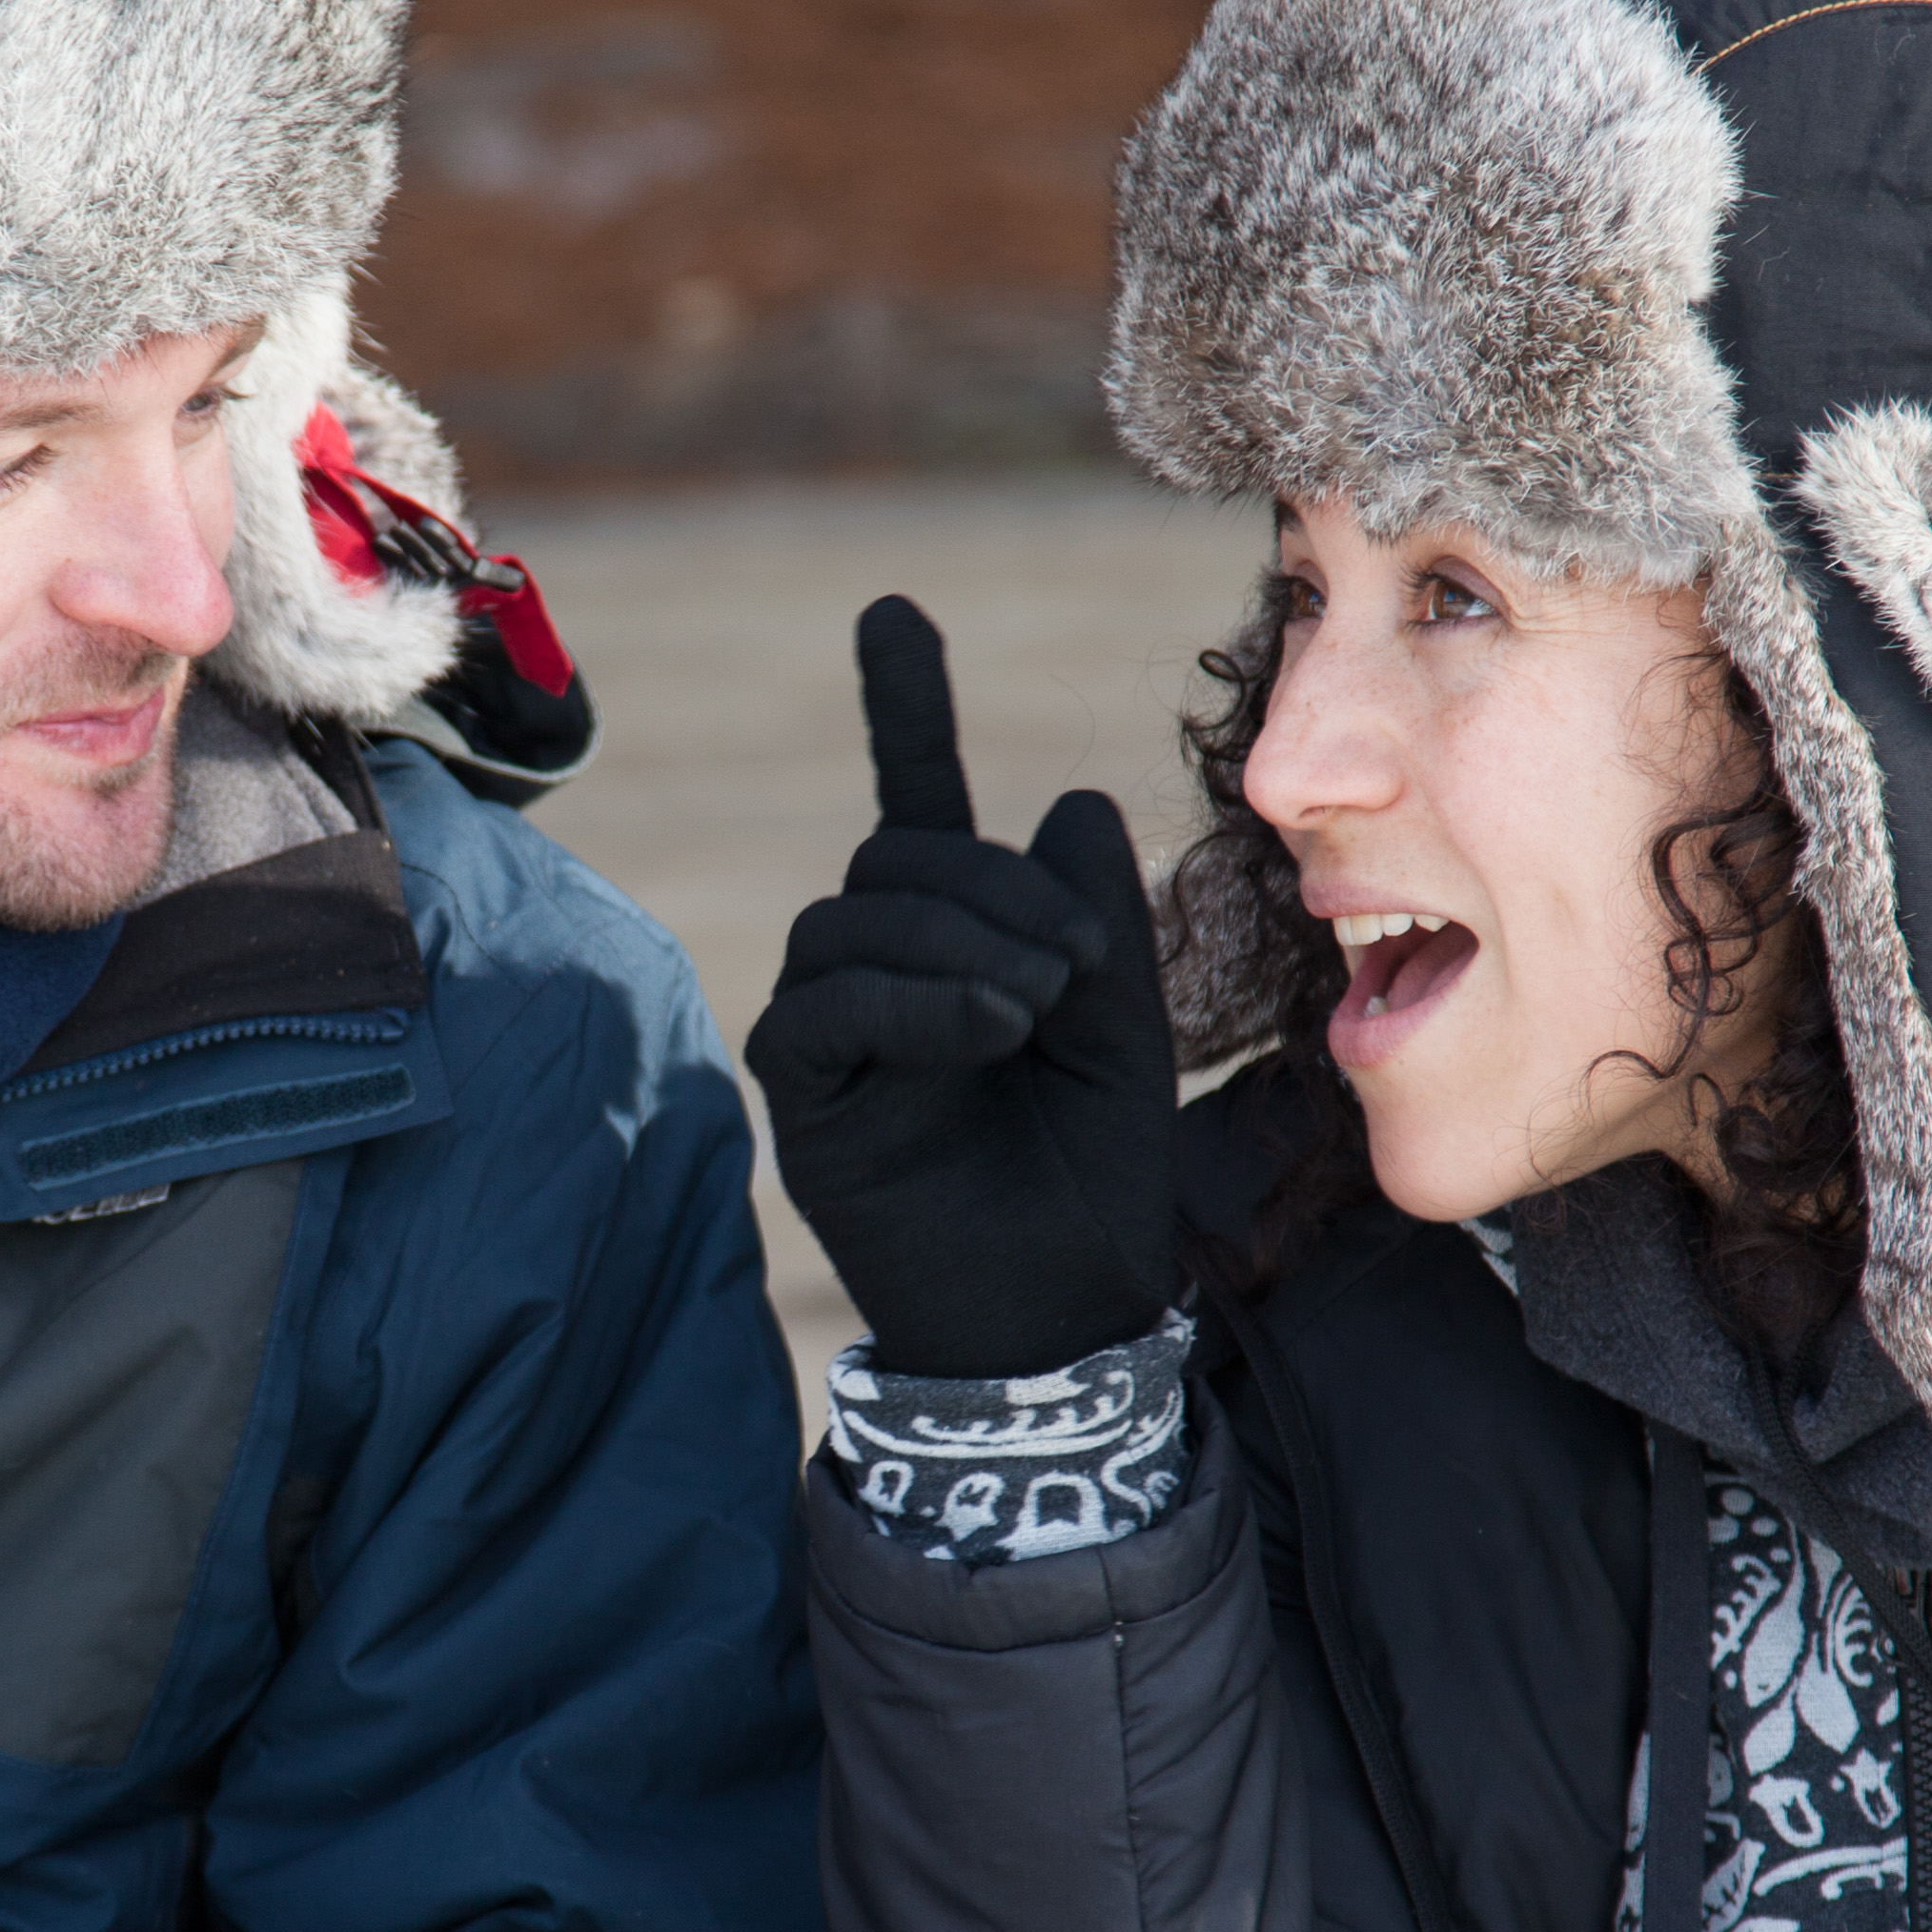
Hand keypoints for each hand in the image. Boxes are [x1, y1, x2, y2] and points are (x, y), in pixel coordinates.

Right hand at [741, 597, 1179, 1378]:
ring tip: (1038, 1006)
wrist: (1061, 1318)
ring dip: (961, 939)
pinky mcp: (805, 1095)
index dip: (903, 709)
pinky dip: (915, 997)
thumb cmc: (1096, 1182)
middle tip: (1075, 970)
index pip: (918, 804)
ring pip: (855, 919)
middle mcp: (880, 978)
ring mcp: (834, 1035)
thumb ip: (1095, 920)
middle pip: (893, 862)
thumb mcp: (1126, 1029)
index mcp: (957, 946)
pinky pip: (828, 1004)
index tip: (890, 612)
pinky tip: (990, 1025)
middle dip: (992, 890)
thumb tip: (1060, 801)